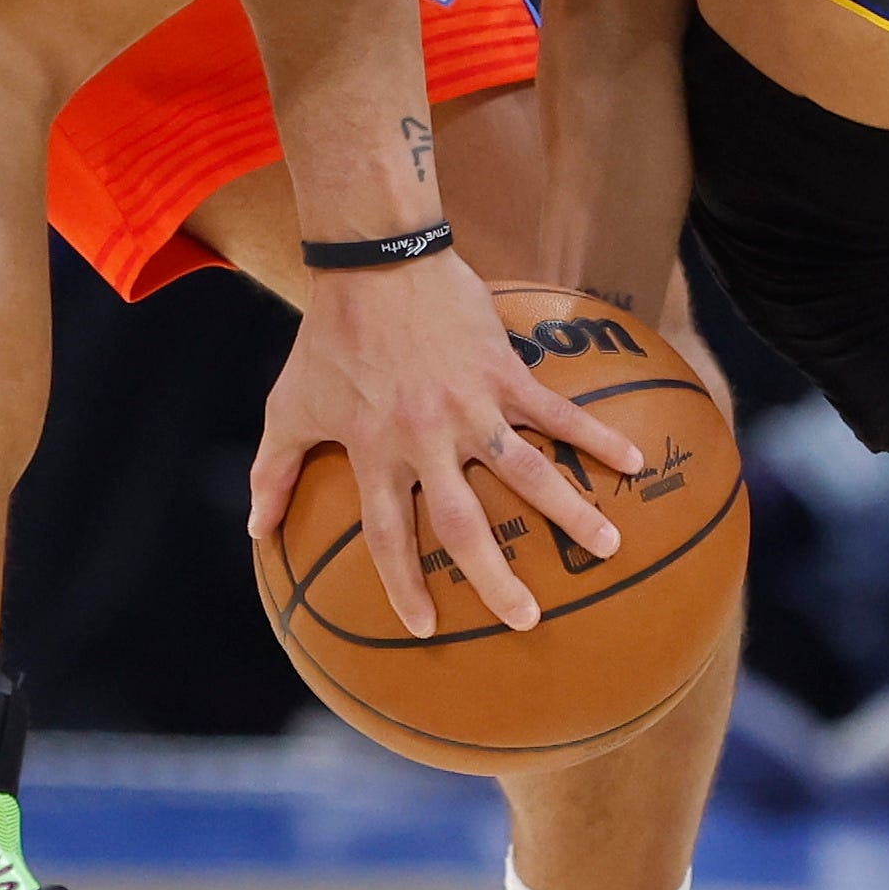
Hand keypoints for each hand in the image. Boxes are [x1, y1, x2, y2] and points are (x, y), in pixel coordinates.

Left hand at [243, 253, 645, 639]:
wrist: (372, 261)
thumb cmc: (327, 337)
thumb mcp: (288, 405)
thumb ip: (273, 471)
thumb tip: (255, 529)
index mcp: (374, 452)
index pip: (389, 536)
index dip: (404, 585)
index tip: (425, 627)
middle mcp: (425, 439)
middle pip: (464, 524)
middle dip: (495, 578)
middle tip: (526, 620)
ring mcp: (469, 405)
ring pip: (526, 471)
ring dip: (569, 511)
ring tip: (608, 546)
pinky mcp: (502, 371)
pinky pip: (557, 411)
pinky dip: (596, 436)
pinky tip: (633, 462)